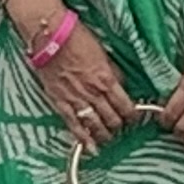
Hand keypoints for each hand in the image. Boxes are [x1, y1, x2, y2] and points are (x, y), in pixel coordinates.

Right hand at [25, 20, 134, 149]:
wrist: (49, 35)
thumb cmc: (77, 39)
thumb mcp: (103, 54)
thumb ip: (113, 73)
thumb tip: (120, 86)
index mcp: (106, 79)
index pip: (126, 106)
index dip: (133, 116)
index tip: (134, 118)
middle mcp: (93, 93)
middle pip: (113, 119)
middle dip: (119, 126)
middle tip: (120, 126)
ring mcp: (76, 99)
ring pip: (96, 126)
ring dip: (105, 135)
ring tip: (108, 137)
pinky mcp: (60, 102)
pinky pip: (74, 125)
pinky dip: (84, 139)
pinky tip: (91, 148)